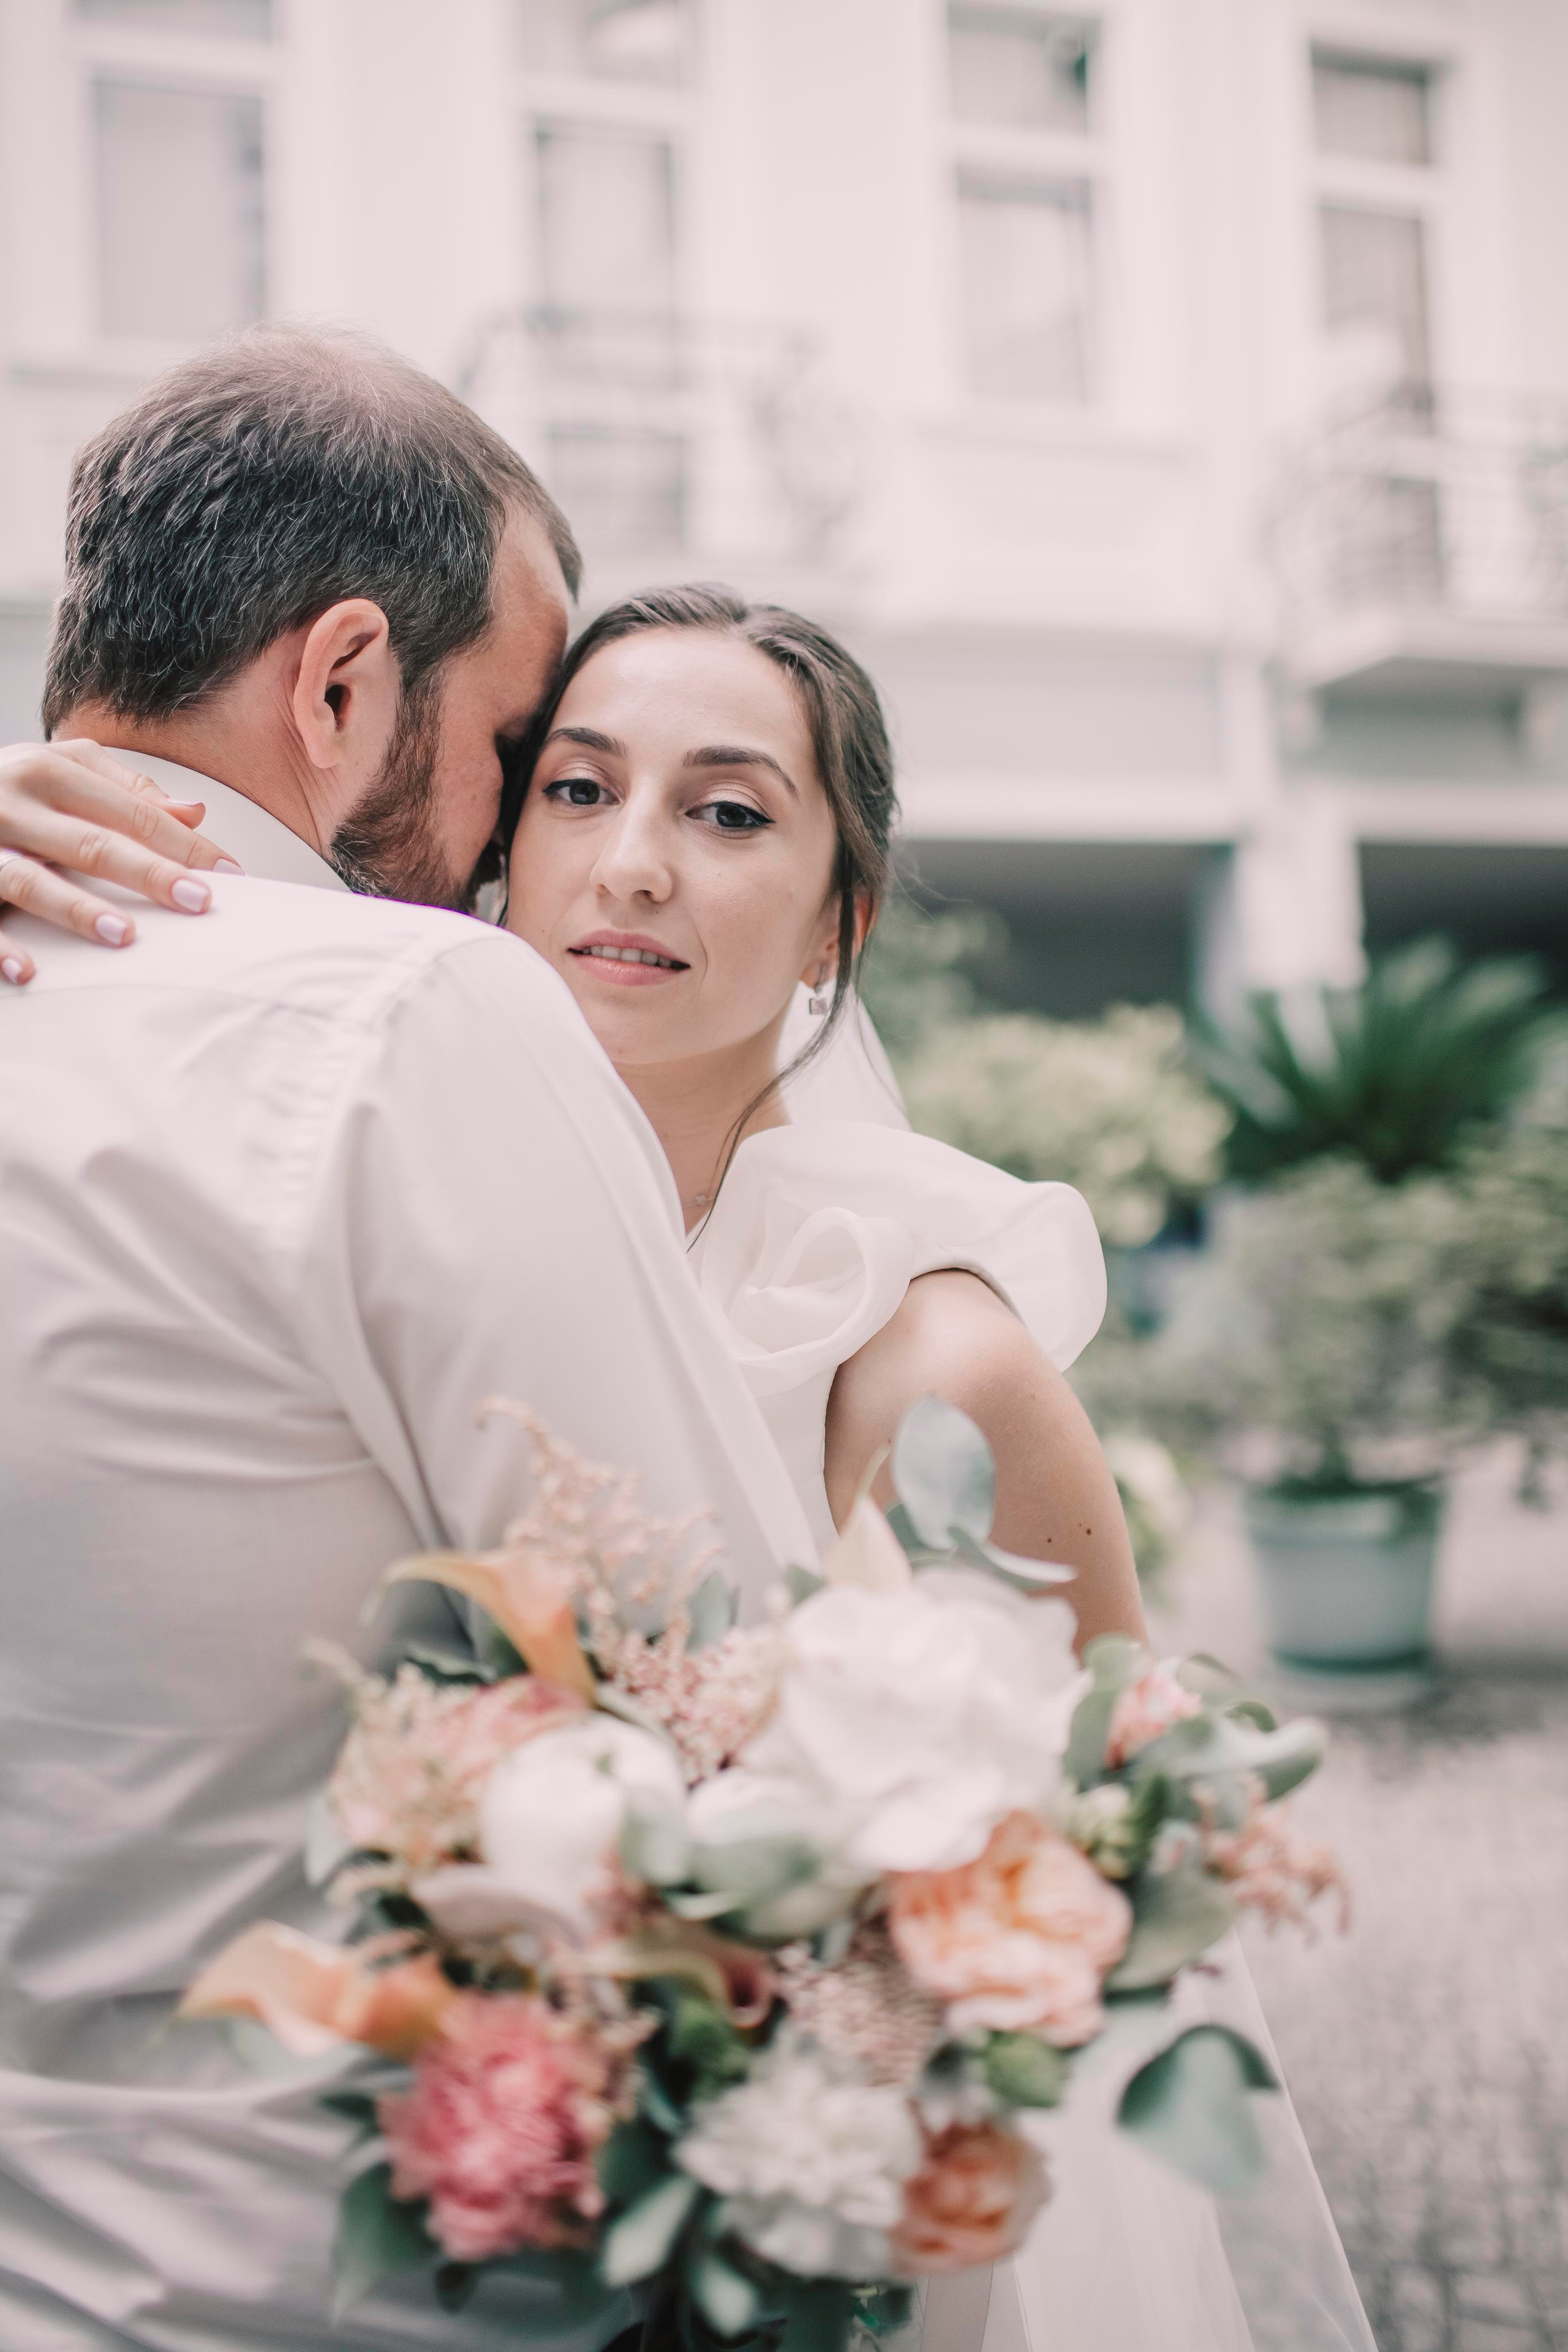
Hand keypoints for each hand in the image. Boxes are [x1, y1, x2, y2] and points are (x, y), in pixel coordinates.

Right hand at [0, 740, 239, 985]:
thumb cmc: (8, 790)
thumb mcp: (59, 774)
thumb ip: (122, 792)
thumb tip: (194, 813)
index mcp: (49, 769)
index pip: (133, 811)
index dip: (185, 843)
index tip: (231, 875)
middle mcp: (12, 799)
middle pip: (93, 842)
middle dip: (150, 873)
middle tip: (200, 902)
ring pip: (32, 880)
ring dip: (78, 910)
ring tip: (124, 936)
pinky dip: (2, 947)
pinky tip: (30, 972)